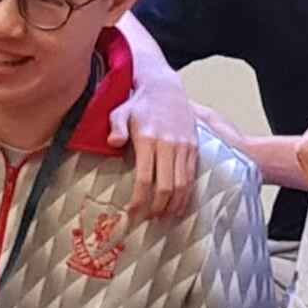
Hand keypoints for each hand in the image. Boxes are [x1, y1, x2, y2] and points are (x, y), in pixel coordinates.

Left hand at [108, 65, 200, 220]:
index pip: (145, 179)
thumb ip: (116, 127)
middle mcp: (168, 144)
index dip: (139, 201)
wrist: (165, 88)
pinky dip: (187, 195)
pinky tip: (179, 205)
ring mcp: (184, 146)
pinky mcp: (194, 147)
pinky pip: (192, 176)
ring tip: (163, 217)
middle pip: (165, 187)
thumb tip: (113, 142)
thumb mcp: (121, 111)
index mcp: (147, 138)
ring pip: (182, 185)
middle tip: (147, 220)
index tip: (132, 214)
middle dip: (156, 208)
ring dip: (173, 205)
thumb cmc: (138, 104)